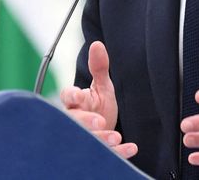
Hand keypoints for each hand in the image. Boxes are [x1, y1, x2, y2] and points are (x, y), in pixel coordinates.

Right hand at [60, 41, 137, 158]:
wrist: (105, 131)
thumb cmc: (98, 107)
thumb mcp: (102, 87)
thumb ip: (99, 68)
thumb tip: (97, 44)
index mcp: (76, 102)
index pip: (67, 97)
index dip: (72, 96)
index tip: (78, 96)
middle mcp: (76, 120)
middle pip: (74, 121)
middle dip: (85, 121)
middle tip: (100, 121)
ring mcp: (86, 136)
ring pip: (87, 138)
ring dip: (100, 139)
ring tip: (115, 137)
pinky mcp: (97, 151)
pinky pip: (105, 153)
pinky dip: (117, 152)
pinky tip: (131, 147)